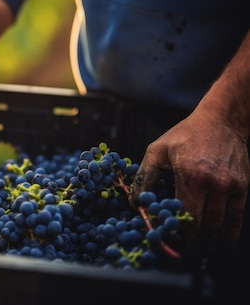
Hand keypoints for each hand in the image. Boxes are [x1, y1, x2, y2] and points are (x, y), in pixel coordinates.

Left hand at [129, 108, 248, 252]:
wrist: (222, 121)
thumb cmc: (186, 135)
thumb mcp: (157, 151)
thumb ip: (145, 177)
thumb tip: (135, 203)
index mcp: (189, 176)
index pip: (184, 215)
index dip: (177, 233)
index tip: (170, 243)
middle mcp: (213, 184)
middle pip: (203, 225)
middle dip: (193, 243)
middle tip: (183, 253)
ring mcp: (230, 187)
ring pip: (220, 225)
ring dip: (210, 242)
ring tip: (200, 251)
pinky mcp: (242, 187)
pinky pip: (236, 218)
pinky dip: (229, 234)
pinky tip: (223, 244)